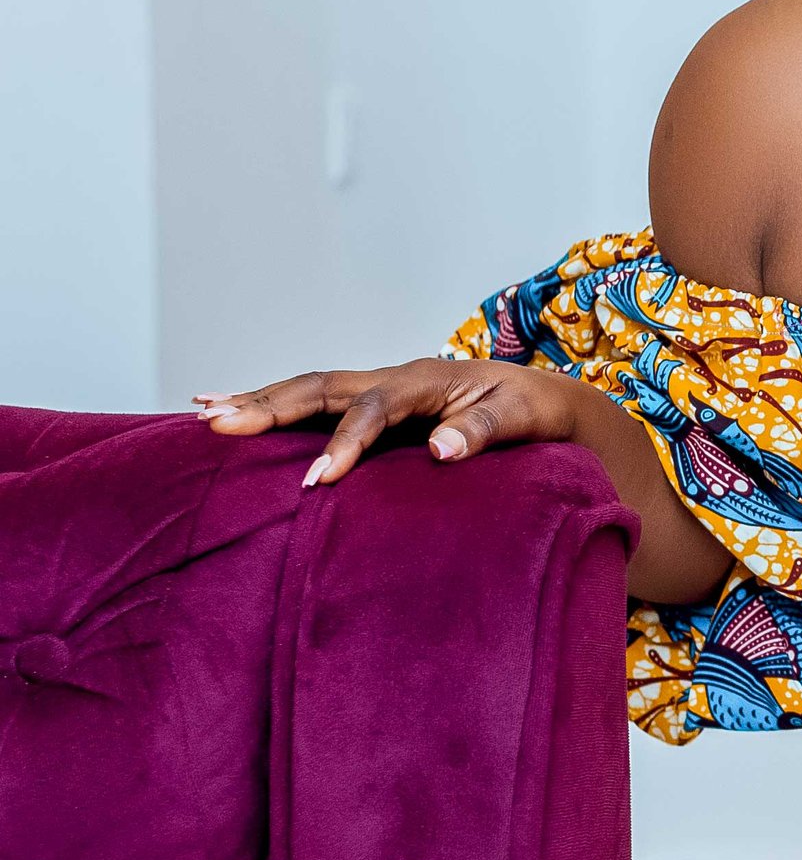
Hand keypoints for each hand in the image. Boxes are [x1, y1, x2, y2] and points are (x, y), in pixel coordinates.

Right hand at [194, 359, 581, 487]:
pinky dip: (273, 404)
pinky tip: (231, 408)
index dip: (343, 444)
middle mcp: (393, 378)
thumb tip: (443, 450)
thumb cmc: (530, 410)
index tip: (315, 481)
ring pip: (308, 389)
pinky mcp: (375, 405)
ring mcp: (380, 388)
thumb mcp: (518, 419)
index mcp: (423, 380)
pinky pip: (316, 402)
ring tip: (202, 413)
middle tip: (217, 425)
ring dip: (258, 401)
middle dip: (268, 406)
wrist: (541, 398)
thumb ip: (481, 431)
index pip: (372, 410)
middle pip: (320, 387)